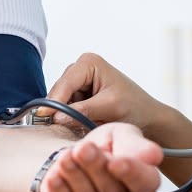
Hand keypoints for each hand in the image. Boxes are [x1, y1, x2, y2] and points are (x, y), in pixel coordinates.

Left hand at [36, 122, 161, 191]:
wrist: (80, 152)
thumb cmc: (108, 145)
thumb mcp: (123, 135)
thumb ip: (136, 144)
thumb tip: (154, 155)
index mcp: (142, 181)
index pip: (143, 183)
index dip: (131, 173)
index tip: (116, 161)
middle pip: (111, 191)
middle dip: (94, 167)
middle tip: (83, 148)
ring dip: (74, 176)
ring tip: (65, 156)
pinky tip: (53, 177)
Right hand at [44, 53, 165, 133]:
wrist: (147, 117)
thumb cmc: (134, 107)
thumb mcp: (109, 108)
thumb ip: (82, 111)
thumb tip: (56, 117)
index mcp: (89, 63)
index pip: (65, 83)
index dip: (54, 101)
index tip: (44, 117)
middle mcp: (81, 68)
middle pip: (58, 91)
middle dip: (58, 109)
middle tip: (57, 128)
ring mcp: (78, 81)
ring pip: (60, 101)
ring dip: (64, 115)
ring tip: (77, 126)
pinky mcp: (79, 95)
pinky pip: (66, 108)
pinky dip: (70, 117)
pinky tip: (79, 125)